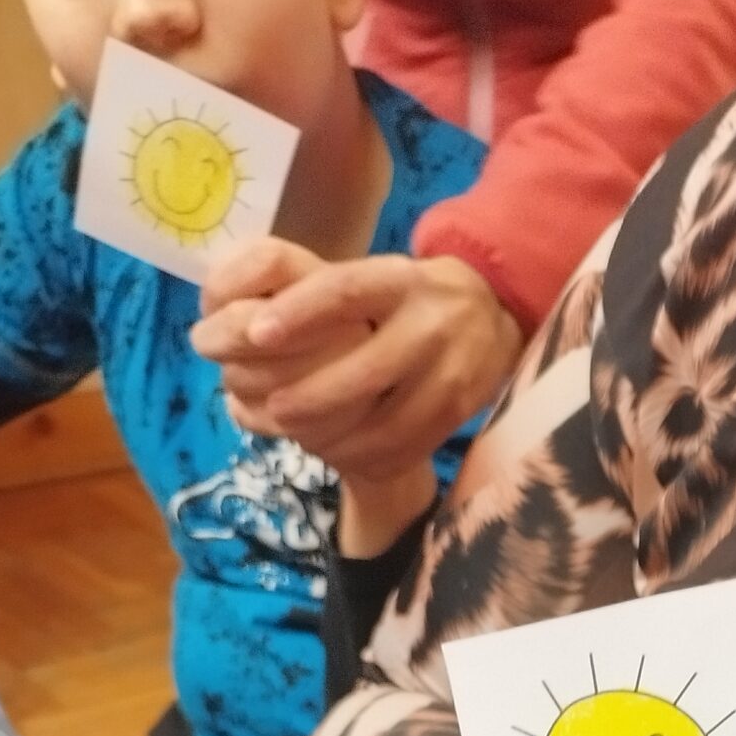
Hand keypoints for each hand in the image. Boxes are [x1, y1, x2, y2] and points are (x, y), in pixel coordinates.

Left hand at [195, 242, 522, 476]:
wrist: (493, 314)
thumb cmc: (409, 297)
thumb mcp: (376, 277)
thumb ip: (324, 293)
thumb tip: (242, 320)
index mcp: (397, 280)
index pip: (344, 291)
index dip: (299, 314)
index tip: (256, 335)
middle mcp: (430, 323)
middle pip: (365, 370)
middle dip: (313, 397)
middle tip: (276, 409)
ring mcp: (451, 371)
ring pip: (388, 423)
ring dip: (338, 439)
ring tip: (304, 439)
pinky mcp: (461, 410)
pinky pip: (408, 447)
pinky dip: (369, 458)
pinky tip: (342, 455)